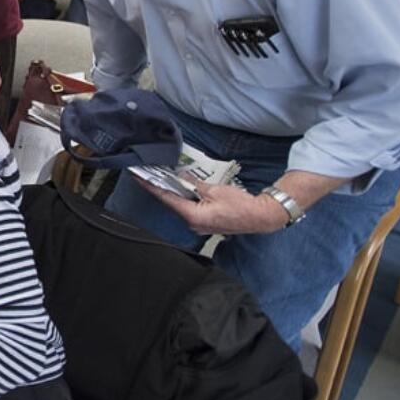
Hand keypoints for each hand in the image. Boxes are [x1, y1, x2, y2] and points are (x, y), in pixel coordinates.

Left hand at [137, 178, 287, 235]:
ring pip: (180, 206)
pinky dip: (184, 198)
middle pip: (171, 203)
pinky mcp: (205, 222)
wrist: (260, 216)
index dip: (151, 187)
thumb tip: (181, 176)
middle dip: (160, 188)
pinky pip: (189, 208)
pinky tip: (180, 188)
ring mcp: (199, 225)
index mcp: (193, 216)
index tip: (139, 178)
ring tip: (161, 178)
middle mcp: (193, 223)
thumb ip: (195, 184)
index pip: (166, 199)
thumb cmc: (241, 205)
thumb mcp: (215, 190)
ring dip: (172, 192)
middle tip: (148, 174)